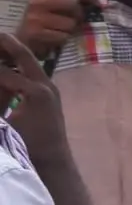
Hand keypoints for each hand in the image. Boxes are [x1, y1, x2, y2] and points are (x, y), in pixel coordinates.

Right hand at [0, 34, 68, 165]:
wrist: (54, 160)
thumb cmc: (30, 145)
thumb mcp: (7, 125)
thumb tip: (2, 80)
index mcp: (36, 92)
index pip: (6, 72)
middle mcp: (46, 86)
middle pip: (24, 57)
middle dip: (7, 43)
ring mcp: (51, 89)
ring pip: (30, 63)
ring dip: (14, 53)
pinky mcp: (50, 95)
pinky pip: (33, 74)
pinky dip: (20, 66)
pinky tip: (8, 64)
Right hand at [15, 0, 104, 58]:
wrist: (21, 42)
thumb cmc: (43, 22)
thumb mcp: (53, 6)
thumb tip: (102, 1)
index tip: (101, 3)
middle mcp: (37, 2)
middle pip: (73, 4)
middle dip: (80, 14)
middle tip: (76, 21)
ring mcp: (35, 18)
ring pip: (70, 22)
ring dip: (71, 29)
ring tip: (62, 30)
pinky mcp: (36, 33)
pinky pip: (64, 36)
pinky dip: (64, 39)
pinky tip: (55, 38)